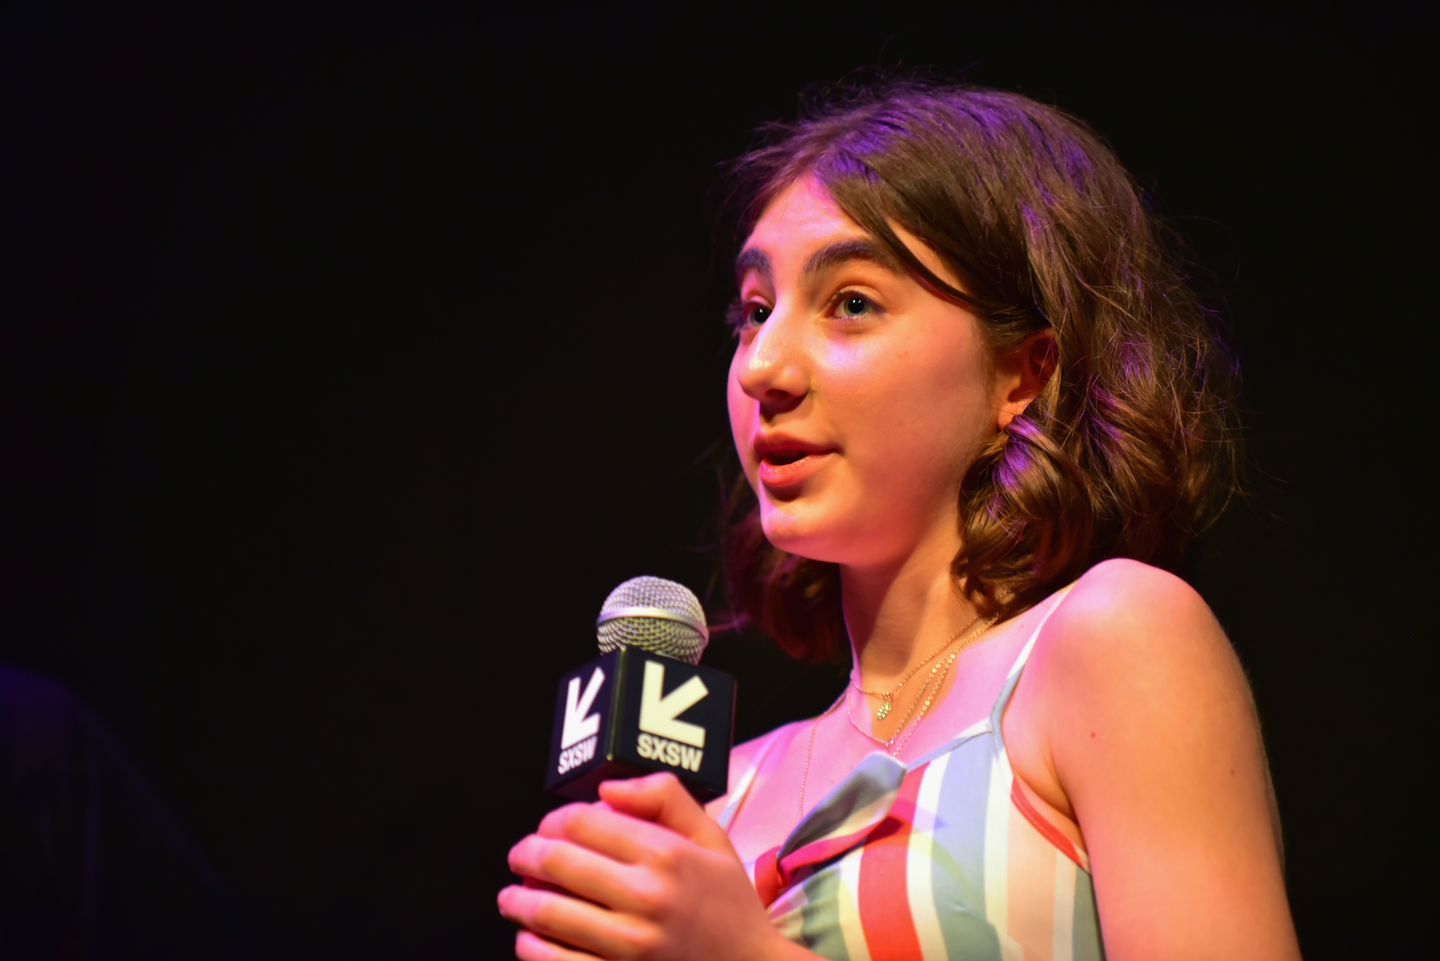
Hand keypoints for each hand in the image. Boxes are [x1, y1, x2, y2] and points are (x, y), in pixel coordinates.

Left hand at [499, 773, 803, 960]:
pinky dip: (530, 946)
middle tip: (521, 856)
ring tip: (513, 898)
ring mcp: (630, 945)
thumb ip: (665, 797)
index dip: (554, 819)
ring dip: (518, 901)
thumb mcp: (712, 839)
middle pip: (556, 862)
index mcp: (666, 855)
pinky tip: (530, 937)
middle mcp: (646, 897)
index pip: (582, 822)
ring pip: (547, 913)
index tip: (549, 827)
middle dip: (526, 854)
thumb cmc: (728, 906)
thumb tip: (609, 789)